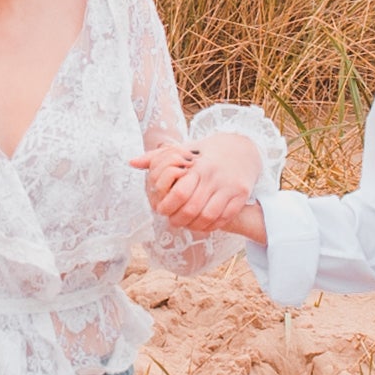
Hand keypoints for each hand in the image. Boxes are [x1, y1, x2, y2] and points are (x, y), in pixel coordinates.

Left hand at [139, 133, 266, 244]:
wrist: (243, 149)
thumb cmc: (206, 152)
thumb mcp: (184, 149)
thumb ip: (156, 157)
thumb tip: (131, 162)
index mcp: (199, 165)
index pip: (180, 192)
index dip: (168, 206)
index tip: (161, 210)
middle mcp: (215, 176)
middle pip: (192, 208)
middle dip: (178, 219)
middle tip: (172, 221)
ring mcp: (230, 187)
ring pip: (208, 216)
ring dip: (194, 226)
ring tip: (187, 224)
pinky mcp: (241, 195)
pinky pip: (224, 218)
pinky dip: (211, 225)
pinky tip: (203, 224)